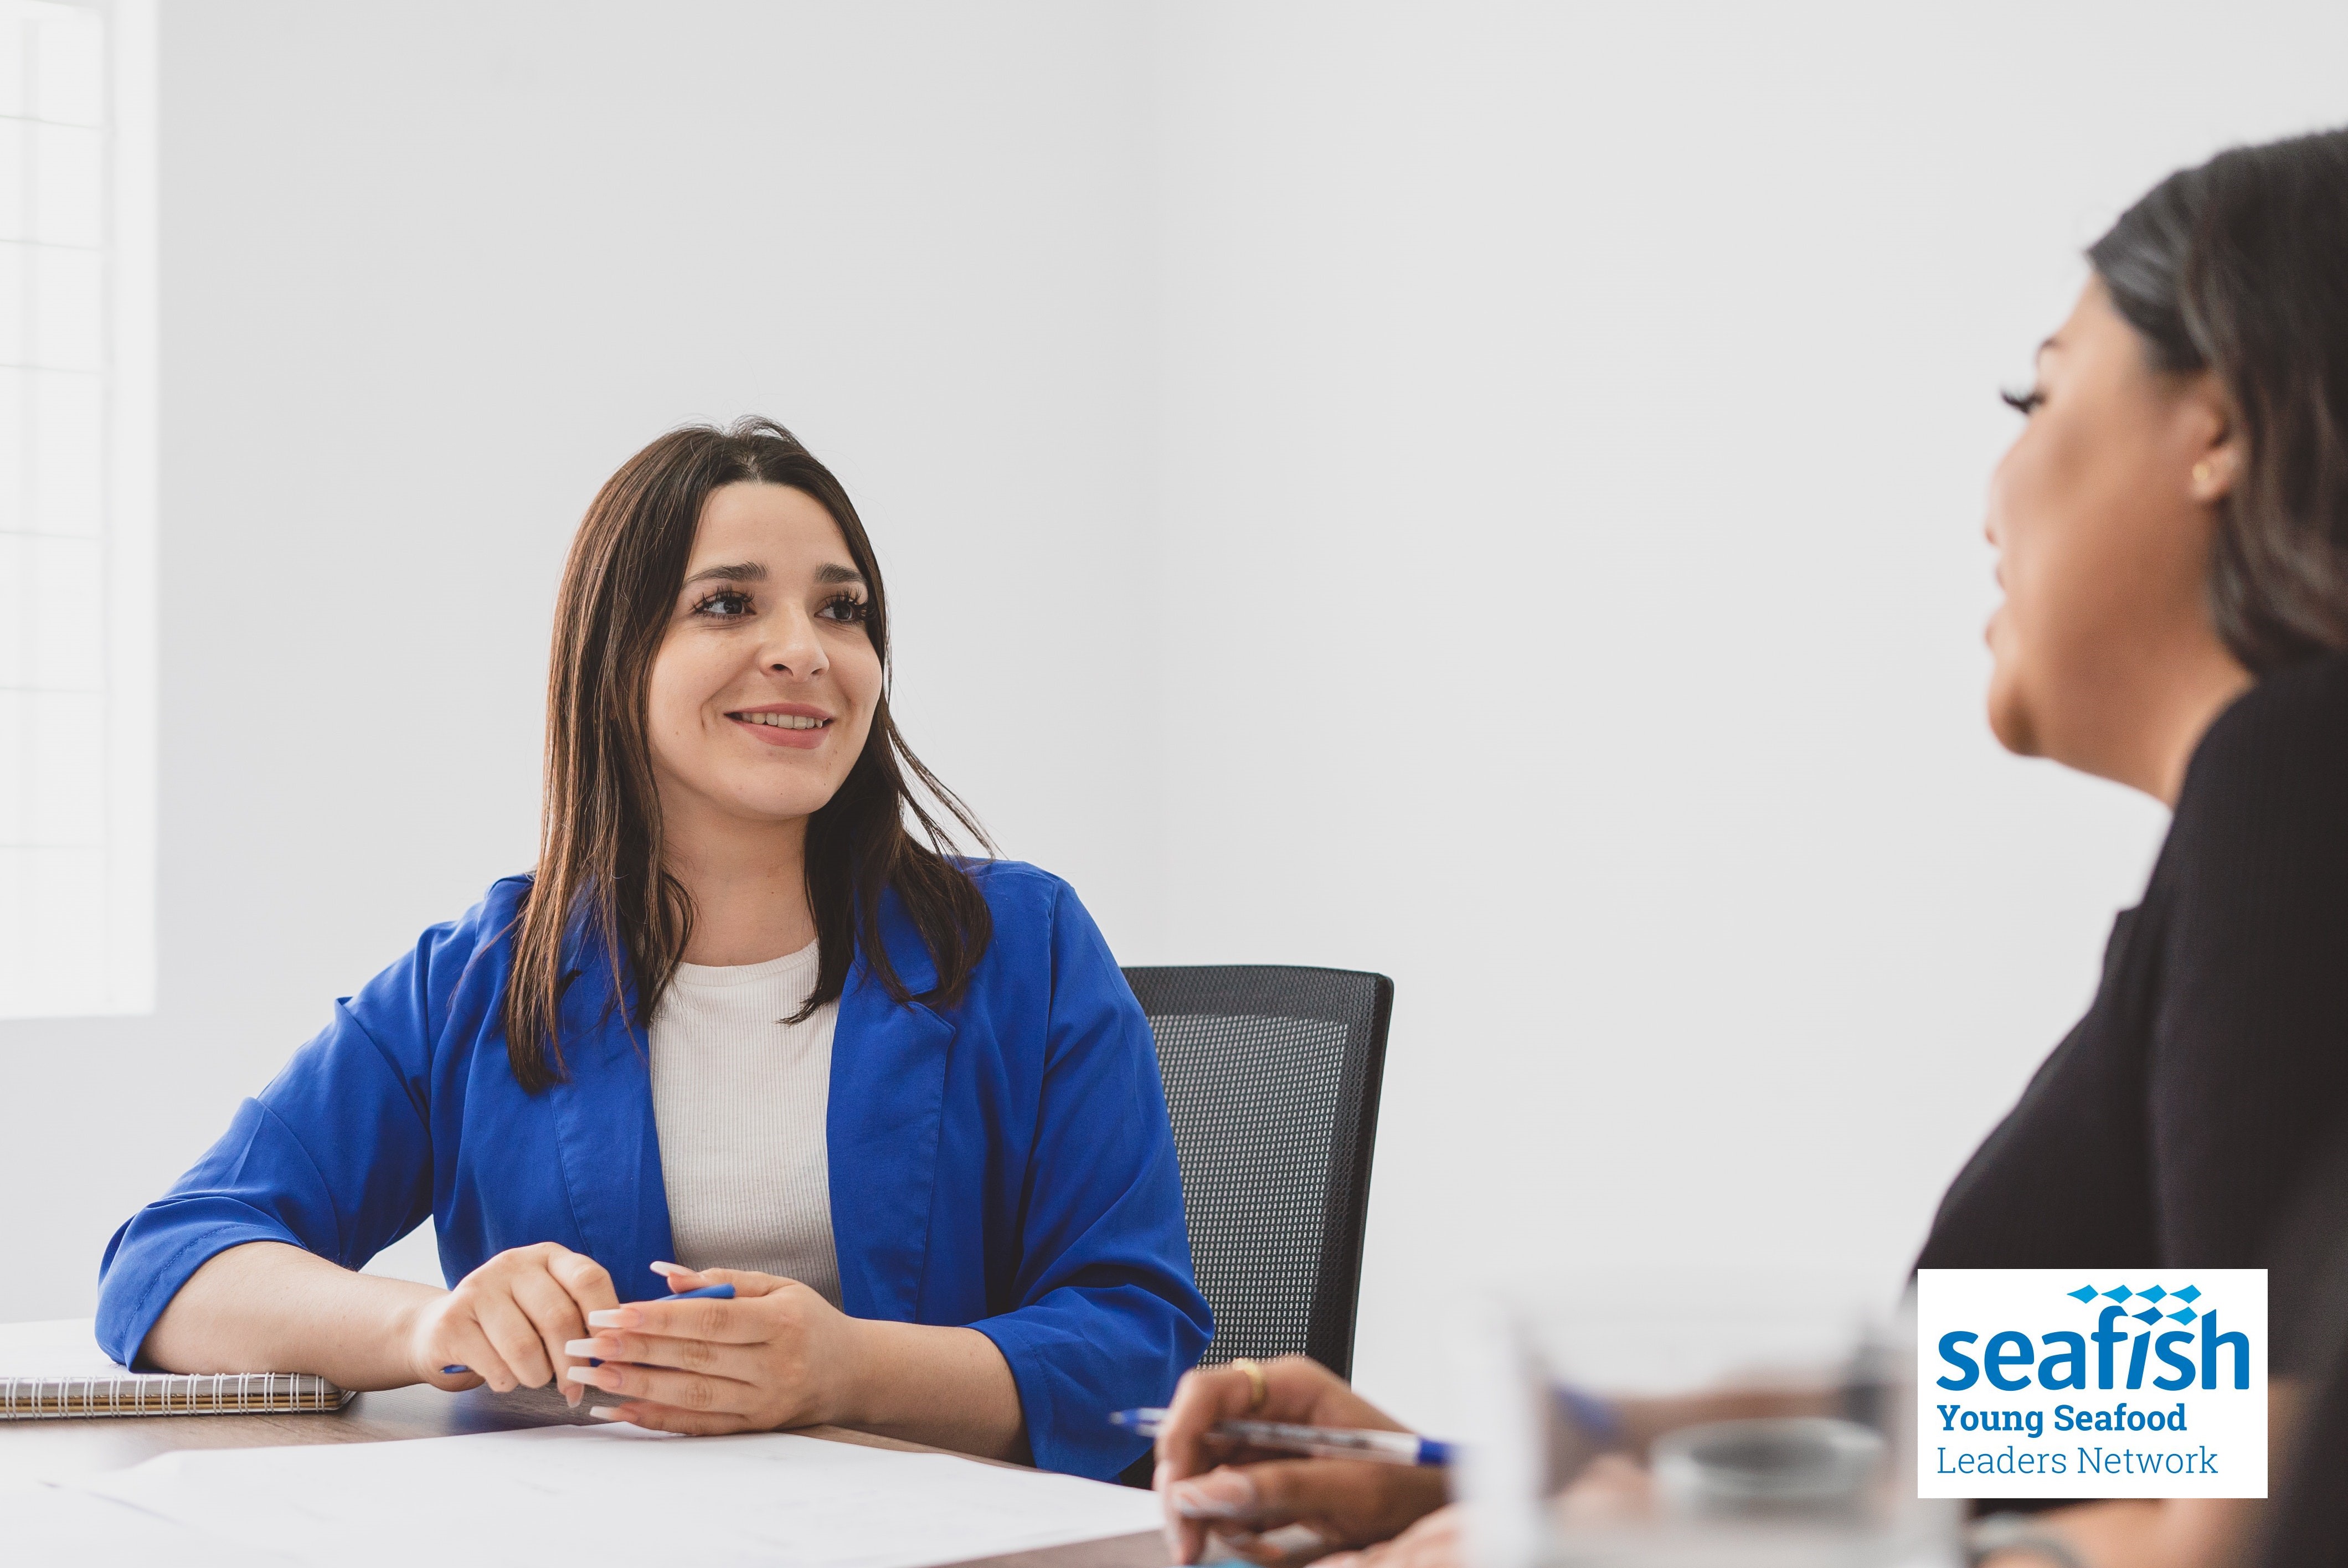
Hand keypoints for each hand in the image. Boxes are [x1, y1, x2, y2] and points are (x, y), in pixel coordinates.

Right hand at [402, 1242, 617, 1405]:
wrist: (446, 1326)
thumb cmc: (515, 1320)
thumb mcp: (552, 1303)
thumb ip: (583, 1316)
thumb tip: (619, 1348)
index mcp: (548, 1257)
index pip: (589, 1279)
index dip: (605, 1318)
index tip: (611, 1351)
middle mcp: (513, 1264)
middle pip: (558, 1318)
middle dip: (572, 1362)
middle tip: (574, 1387)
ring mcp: (478, 1288)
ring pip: (524, 1346)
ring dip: (537, 1376)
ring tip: (536, 1379)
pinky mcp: (451, 1320)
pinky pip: (493, 1365)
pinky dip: (507, 1381)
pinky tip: (506, 1377)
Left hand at [562, 1262, 860, 1433]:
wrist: (853, 1372)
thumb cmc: (809, 1321)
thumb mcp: (778, 1287)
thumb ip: (723, 1278)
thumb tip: (663, 1273)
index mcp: (780, 1322)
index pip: (712, 1319)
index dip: (662, 1317)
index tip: (617, 1312)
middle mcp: (774, 1366)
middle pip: (696, 1358)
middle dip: (637, 1349)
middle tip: (589, 1342)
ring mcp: (764, 1402)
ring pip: (693, 1396)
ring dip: (638, 1387)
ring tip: (595, 1375)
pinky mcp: (754, 1428)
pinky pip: (699, 1427)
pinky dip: (657, 1420)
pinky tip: (620, 1411)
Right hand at [1155, 1357, 1447, 1565]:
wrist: (1435, 1503)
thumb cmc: (1410, 1482)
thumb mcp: (1349, 1488)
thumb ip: (1275, 1487)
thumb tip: (1205, 1491)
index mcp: (1291, 1387)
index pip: (1206, 1392)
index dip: (1178, 1435)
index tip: (1174, 1488)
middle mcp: (1271, 1407)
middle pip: (1195, 1438)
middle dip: (1188, 1494)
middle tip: (1189, 1544)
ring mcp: (1266, 1440)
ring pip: (1204, 1475)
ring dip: (1215, 1520)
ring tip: (1256, 1549)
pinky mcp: (1267, 1472)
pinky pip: (1226, 1499)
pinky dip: (1235, 1530)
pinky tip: (1264, 1545)